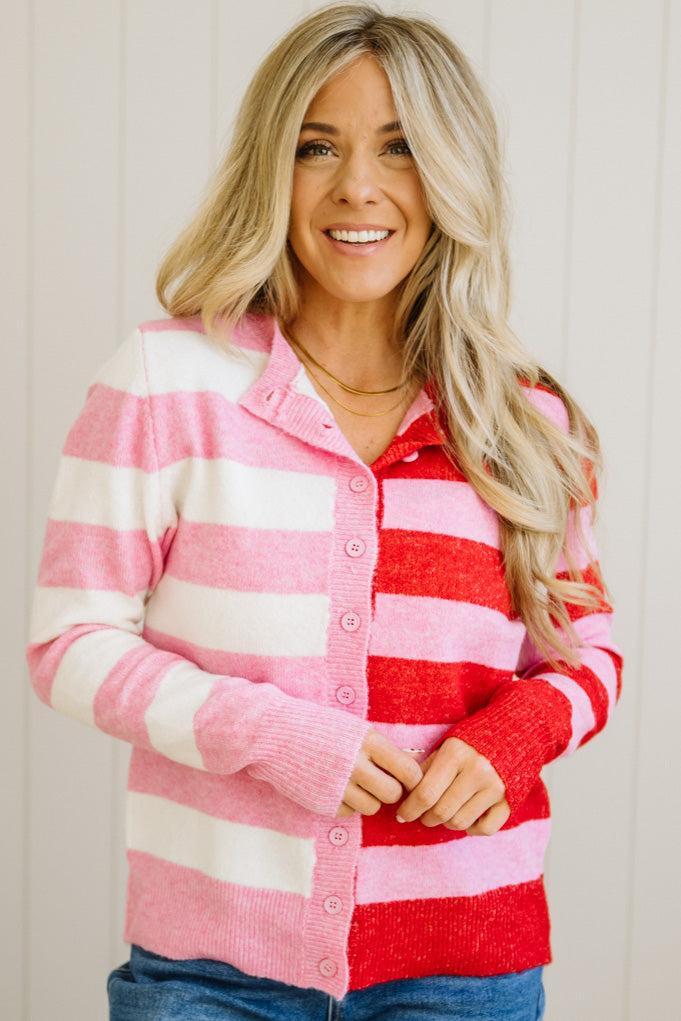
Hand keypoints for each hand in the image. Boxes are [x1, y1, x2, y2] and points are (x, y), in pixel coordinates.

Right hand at [334, 730, 423, 817]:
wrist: (288, 736)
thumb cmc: (334, 732)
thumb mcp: (362, 731)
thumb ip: (385, 749)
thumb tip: (416, 765)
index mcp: (369, 742)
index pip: (408, 770)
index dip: (415, 780)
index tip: (411, 781)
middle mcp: (355, 764)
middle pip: (393, 794)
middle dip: (392, 791)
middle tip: (382, 781)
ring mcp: (339, 785)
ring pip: (373, 807)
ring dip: (371, 799)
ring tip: (359, 784)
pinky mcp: (326, 800)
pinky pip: (350, 812)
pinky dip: (349, 804)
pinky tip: (341, 788)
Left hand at [394, 737, 510, 835]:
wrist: (513, 732)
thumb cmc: (472, 740)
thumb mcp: (446, 745)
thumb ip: (425, 767)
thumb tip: (403, 790)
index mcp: (456, 754)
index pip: (425, 793)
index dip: (409, 809)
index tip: (402, 815)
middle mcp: (477, 771)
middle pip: (441, 812)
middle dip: (426, 818)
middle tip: (423, 814)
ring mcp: (496, 787)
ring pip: (460, 823)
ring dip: (447, 823)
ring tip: (445, 811)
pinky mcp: (509, 800)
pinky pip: (485, 829)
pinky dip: (472, 828)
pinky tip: (467, 816)